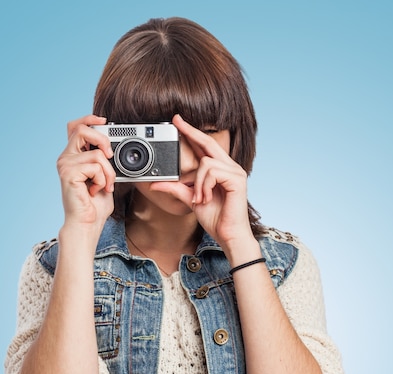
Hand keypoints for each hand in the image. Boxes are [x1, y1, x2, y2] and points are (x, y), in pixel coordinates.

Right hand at [56, 115, 115, 230]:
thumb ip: (103, 161)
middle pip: (82, 130)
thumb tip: (111, 148)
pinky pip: (95, 166)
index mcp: (73, 157)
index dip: (89, 119)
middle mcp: (66, 158)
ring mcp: (65, 165)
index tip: (104, 121)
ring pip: (96, 154)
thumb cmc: (95, 205)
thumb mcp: (103, 178)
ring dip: (108, 173)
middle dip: (102, 139)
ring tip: (103, 186)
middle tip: (110, 157)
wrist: (87, 223)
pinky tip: (95, 190)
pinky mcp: (69, 173)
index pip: (75, 127)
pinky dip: (103, 180)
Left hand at [152, 114, 253, 248]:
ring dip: (198, 183)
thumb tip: (155, 183)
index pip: (205, 146)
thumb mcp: (190, 200)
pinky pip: (212, 172)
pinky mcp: (237, 179)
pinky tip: (207, 198)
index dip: (192, 133)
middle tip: (176, 121)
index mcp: (220, 170)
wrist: (228, 234)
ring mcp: (235, 172)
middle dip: (191, 131)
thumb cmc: (215, 218)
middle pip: (208, 142)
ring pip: (206, 163)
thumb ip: (175, 189)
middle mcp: (230, 167)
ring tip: (201, 198)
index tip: (178, 122)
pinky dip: (205, 186)